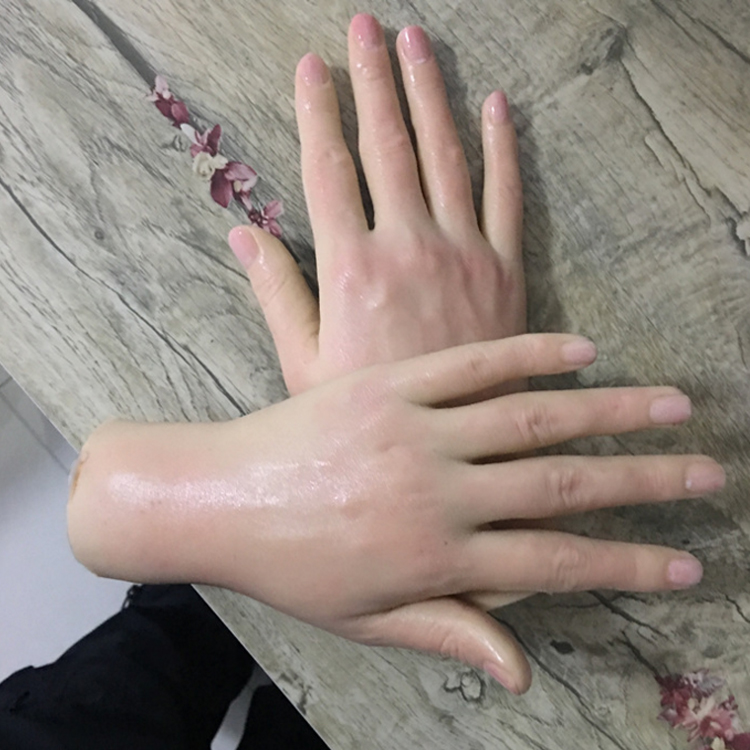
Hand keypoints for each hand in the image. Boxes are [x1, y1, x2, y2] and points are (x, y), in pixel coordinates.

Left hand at [68, 335, 724, 692]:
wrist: (218, 500)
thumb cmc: (292, 567)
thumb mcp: (367, 618)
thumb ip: (450, 634)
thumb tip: (524, 672)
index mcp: (436, 554)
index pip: (553, 561)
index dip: (625, 562)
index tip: (685, 560)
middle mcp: (438, 489)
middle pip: (561, 483)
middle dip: (643, 481)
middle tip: (707, 473)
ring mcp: (415, 427)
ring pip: (530, 416)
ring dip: (607, 410)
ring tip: (669, 404)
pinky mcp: (390, 384)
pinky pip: (470, 364)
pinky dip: (529, 355)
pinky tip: (581, 350)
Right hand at [228, 14, 524, 393]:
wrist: (454, 447)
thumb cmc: (370, 417)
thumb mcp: (305, 365)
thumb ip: (278, 294)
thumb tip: (245, 234)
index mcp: (352, 268)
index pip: (329, 168)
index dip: (318, 111)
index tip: (312, 66)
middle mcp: (408, 247)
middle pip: (388, 145)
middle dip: (375, 80)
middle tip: (368, 27)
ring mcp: (463, 255)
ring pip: (446, 155)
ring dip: (431, 94)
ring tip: (418, 44)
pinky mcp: (506, 271)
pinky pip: (507, 195)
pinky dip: (503, 147)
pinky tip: (497, 106)